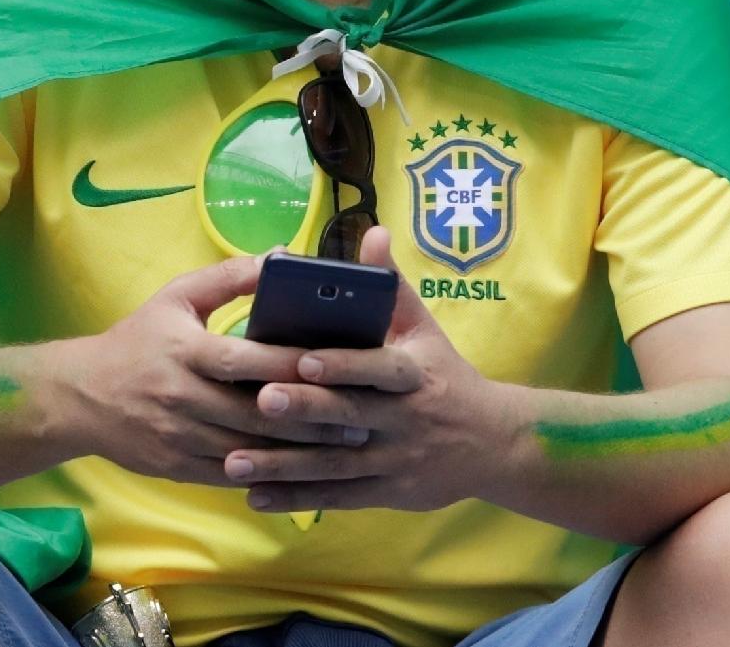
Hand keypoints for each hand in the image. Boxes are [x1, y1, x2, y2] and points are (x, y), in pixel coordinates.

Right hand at [55, 253, 370, 485]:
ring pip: (250, 450)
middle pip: (256, 413)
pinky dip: (270, 472)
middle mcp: (184, 398)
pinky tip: (305, 470)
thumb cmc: (137, 341)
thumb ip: (230, 277)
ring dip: (299, 451)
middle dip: (310, 416)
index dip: (292, 364)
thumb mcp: (177, 297)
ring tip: (345, 444)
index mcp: (186, 352)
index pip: (247, 360)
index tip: (336, 363)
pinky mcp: (179, 468)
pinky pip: (233, 475)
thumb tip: (282, 256)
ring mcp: (181, 438)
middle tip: (361, 412)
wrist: (80, 398)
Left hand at [220, 227, 501, 511]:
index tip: (303, 359)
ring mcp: (394, 459)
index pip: (378, 369)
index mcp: (414, 374)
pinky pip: (337, 497)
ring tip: (235, 460)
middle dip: (304, 410)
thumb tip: (374, 232)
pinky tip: (257, 496)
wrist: (494, 445)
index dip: (343, 365)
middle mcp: (404, 418)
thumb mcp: (426, 331)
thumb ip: (393, 287)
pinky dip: (297, 498)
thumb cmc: (446, 377)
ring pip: (335, 465)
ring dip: (284, 464)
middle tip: (259, 401)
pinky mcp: (386, 493)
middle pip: (349, 416)